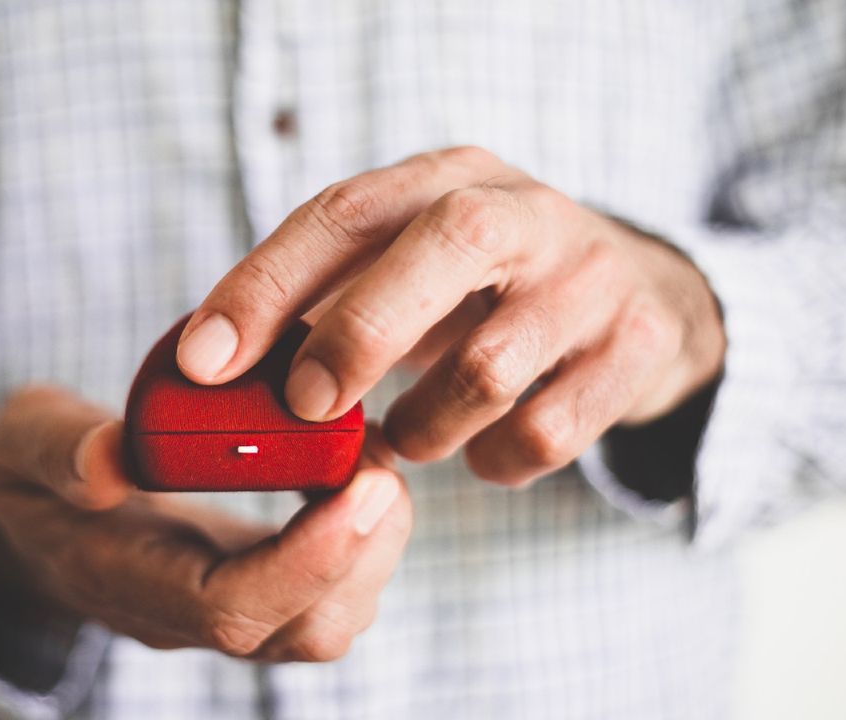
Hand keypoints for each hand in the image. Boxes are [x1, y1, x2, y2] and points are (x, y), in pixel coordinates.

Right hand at [0, 387, 411, 667]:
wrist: (36, 516)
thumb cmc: (32, 472)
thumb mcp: (23, 441)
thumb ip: (58, 449)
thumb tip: (108, 459)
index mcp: (123, 579)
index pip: (229, 609)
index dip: (306, 561)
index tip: (362, 486)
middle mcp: (182, 615)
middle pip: (299, 629)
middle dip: (363, 551)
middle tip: (384, 462)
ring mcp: (221, 610)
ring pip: (324, 620)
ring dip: (372, 545)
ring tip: (375, 459)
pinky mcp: (253, 587)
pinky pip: (326, 591)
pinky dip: (361, 536)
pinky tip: (354, 469)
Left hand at [176, 146, 724, 486]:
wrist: (642, 294)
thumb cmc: (485, 286)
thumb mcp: (410, 263)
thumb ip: (324, 299)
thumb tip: (212, 369)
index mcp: (447, 177)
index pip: (345, 212)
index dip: (266, 285)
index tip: (203, 360)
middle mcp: (525, 211)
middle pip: (444, 247)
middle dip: (358, 335)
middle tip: (306, 407)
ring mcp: (591, 278)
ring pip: (490, 366)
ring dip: (424, 424)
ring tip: (405, 436)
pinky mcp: (637, 348)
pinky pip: (546, 433)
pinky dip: (494, 461)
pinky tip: (481, 452)